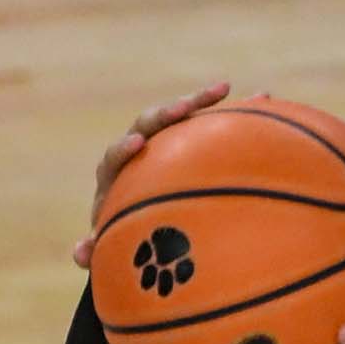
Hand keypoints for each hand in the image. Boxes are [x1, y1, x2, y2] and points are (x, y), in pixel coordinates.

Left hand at [74, 82, 229, 266]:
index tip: (137, 144)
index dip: (124, 149)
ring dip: (198, 101)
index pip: (114, 157)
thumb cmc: (124, 233)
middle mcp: (136, 151)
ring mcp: (163, 142)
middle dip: (164, 115)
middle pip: (146, 125)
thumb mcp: (111, 244)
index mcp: (115, 175)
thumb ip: (96, 250)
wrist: (140, 215)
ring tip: (225, 90)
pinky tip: (261, 97)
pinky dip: (230, 111)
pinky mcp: (187, 139)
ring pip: (177, 116)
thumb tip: (82, 253)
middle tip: (183, 108)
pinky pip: (208, 122)